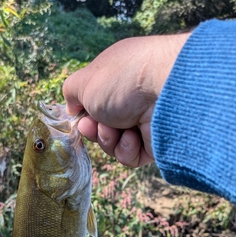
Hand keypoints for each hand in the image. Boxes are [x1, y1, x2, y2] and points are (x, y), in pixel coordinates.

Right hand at [63, 33, 190, 166]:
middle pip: (101, 127)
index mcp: (116, 80)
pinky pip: (130, 156)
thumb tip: (73, 108)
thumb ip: (71, 94)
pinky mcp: (155, 143)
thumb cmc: (121, 80)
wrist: (164, 90)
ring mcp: (144, 121)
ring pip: (114, 144)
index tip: (80, 117)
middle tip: (96, 125)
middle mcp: (131, 100)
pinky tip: (133, 137)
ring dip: (109, 140)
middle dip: (94, 130)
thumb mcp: (84, 82)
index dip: (84, 115)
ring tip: (118, 129)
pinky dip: (126, 150)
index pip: (94, 104)